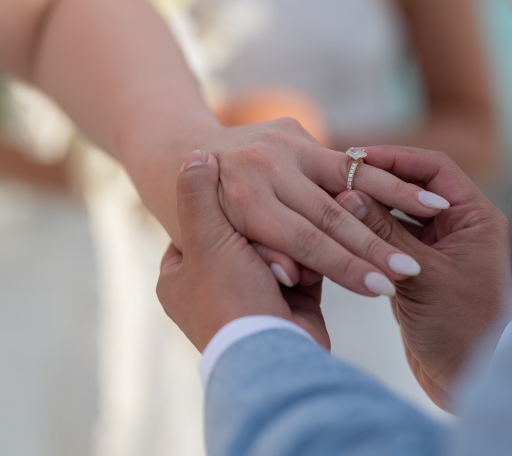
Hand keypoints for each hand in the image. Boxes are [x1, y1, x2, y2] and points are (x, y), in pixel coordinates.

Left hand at [157, 150, 328, 351]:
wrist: (271, 357)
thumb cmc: (227, 299)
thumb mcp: (205, 239)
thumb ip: (198, 195)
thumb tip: (196, 155)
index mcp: (181, 274)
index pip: (200, 221)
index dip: (221, 198)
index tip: (235, 174)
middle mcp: (217, 284)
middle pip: (248, 231)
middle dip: (269, 218)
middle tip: (276, 190)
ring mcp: (257, 293)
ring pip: (280, 244)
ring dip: (296, 233)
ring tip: (311, 204)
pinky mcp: (296, 300)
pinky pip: (308, 262)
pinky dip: (318, 250)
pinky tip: (331, 225)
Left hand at [186, 118, 452, 297]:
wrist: (174, 152)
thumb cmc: (192, 218)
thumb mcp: (210, 245)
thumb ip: (257, 256)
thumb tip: (295, 273)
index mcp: (242, 199)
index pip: (306, 241)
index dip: (346, 267)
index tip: (383, 287)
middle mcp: (266, 166)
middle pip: (333, 213)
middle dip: (376, 244)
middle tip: (414, 269)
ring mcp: (283, 144)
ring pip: (349, 177)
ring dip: (396, 195)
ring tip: (437, 209)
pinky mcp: (298, 133)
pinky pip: (349, 161)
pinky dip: (386, 175)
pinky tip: (418, 184)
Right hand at [336, 147, 511, 409]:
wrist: (474, 379)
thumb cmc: (461, 328)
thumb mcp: (421, 277)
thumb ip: (385, 234)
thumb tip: (349, 194)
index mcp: (474, 216)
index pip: (433, 168)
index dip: (395, 159)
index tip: (356, 158)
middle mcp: (459, 226)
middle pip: (413, 189)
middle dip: (377, 184)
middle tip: (336, 179)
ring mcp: (439, 249)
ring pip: (400, 217)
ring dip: (370, 211)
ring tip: (332, 204)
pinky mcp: (422, 271)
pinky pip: (392, 242)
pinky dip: (370, 237)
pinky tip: (341, 233)